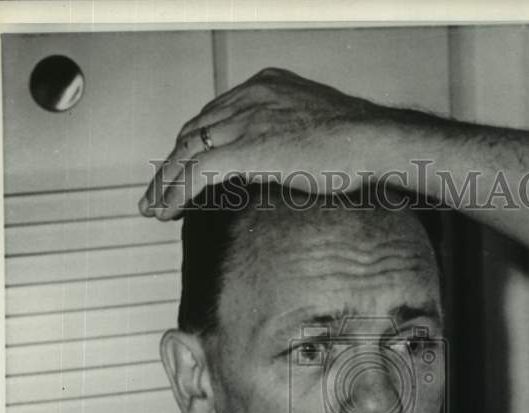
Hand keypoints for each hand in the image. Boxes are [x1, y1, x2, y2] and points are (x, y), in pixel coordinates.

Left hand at [138, 67, 387, 219]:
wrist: (375, 142)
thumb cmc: (360, 144)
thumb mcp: (317, 129)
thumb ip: (291, 137)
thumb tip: (285, 162)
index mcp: (265, 87)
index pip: (214, 116)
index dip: (194, 145)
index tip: (184, 168)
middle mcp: (248, 97)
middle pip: (194, 131)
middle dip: (172, 163)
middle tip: (158, 190)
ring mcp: (245, 121)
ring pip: (187, 151)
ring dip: (165, 181)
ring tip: (153, 207)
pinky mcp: (245, 150)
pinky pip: (197, 173)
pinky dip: (176, 192)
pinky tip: (166, 211)